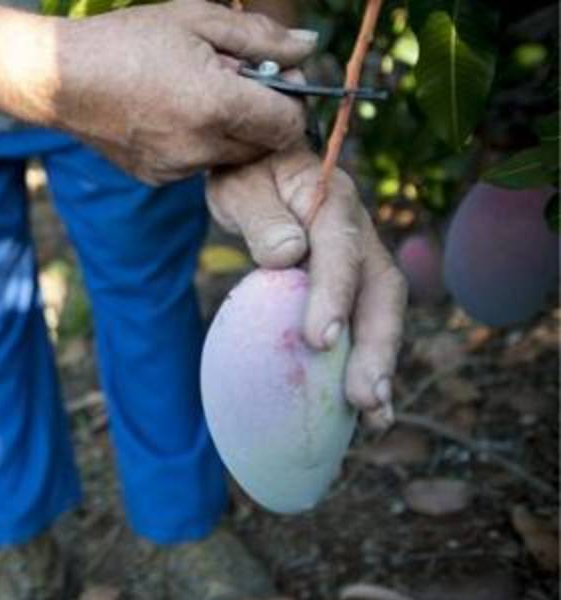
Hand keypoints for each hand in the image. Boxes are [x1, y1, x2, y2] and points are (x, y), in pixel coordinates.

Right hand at [52, 0, 316, 183]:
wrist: (58, 79)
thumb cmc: (126, 41)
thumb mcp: (196, 19)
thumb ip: (260, 35)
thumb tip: (310, 47)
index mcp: (217, 104)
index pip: (289, 123)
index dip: (290, 98)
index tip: (271, 75)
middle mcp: (200, 146)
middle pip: (264, 144)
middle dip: (260, 114)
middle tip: (229, 78)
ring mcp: (176, 168)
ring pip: (231, 156)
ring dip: (228, 129)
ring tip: (191, 94)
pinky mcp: (157, 178)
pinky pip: (198, 164)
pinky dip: (197, 142)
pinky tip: (167, 113)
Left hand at [205, 144, 406, 428]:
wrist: (263, 162)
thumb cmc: (246, 173)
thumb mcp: (241, 185)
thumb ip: (261, 217)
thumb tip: (285, 254)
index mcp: (331, 200)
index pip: (339, 247)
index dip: (335, 293)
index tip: (320, 339)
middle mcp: (358, 231)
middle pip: (380, 289)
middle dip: (377, 345)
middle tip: (364, 397)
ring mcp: (361, 258)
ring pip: (382, 312)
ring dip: (380, 364)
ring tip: (374, 415)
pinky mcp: (353, 283)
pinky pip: (365, 323)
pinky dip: (366, 363)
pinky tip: (362, 409)